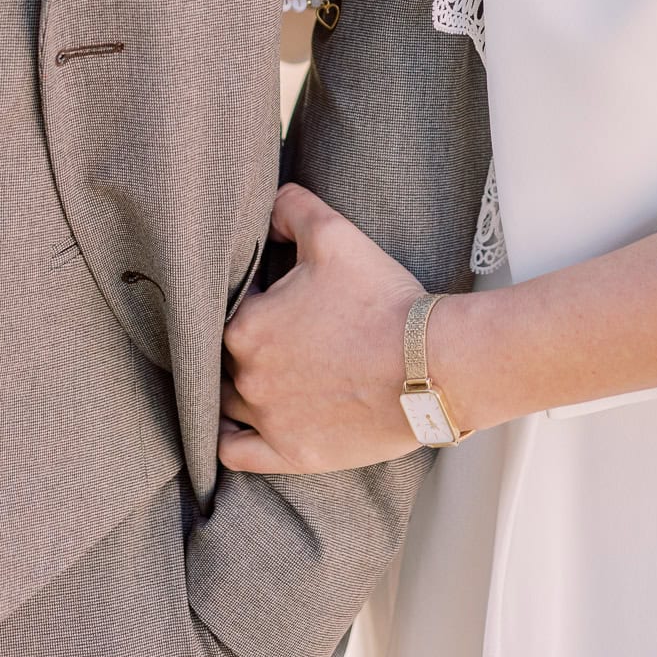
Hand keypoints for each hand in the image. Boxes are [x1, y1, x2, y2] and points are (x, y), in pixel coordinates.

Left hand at [219, 184, 423, 474]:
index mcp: (245, 324)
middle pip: (225, 354)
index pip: (229, 305)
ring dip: (238, 384)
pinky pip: (236, 453)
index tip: (283, 295)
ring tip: (270, 371)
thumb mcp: (333, 232)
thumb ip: (290, 207)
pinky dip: (232, 437)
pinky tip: (241, 424)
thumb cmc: (381, 300)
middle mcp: (246, 376)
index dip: (254, 296)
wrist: (431, 365)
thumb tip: (268, 203)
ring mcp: (267, 420)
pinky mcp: (292, 454)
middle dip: (250, 339)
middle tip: (286, 331)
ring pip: (226, 402)